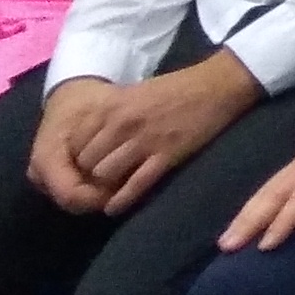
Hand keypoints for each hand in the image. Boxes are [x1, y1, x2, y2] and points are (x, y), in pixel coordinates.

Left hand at [39, 58, 258, 216]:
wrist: (217, 86)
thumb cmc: (177, 88)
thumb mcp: (135, 94)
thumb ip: (112, 114)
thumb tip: (93, 140)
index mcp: (112, 107)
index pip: (76, 142)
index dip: (77, 157)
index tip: (83, 166)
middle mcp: (122, 124)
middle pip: (86, 162)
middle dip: (88, 175)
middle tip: (93, 183)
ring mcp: (144, 141)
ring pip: (104, 175)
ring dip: (103, 187)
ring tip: (105, 193)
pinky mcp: (166, 155)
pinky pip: (135, 185)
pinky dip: (121, 200)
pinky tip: (115, 208)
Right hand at [220, 116, 294, 248]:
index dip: (286, 219)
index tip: (266, 245)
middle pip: (275, 191)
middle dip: (250, 219)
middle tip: (227, 246)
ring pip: (268, 186)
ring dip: (246, 212)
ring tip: (226, 240)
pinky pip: (273, 182)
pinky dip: (255, 202)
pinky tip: (245, 219)